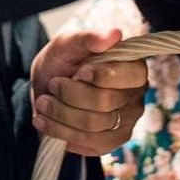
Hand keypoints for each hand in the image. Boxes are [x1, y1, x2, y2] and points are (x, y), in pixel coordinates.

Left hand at [30, 28, 147, 156]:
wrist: (47, 88)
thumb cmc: (63, 61)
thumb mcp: (67, 43)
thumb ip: (88, 37)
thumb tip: (115, 34)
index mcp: (134, 67)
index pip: (128, 76)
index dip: (100, 76)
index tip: (79, 71)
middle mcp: (136, 95)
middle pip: (105, 103)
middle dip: (70, 94)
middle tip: (52, 85)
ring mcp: (126, 122)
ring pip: (92, 126)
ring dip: (60, 114)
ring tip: (43, 103)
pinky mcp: (111, 142)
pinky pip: (88, 144)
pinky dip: (60, 133)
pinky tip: (45, 122)